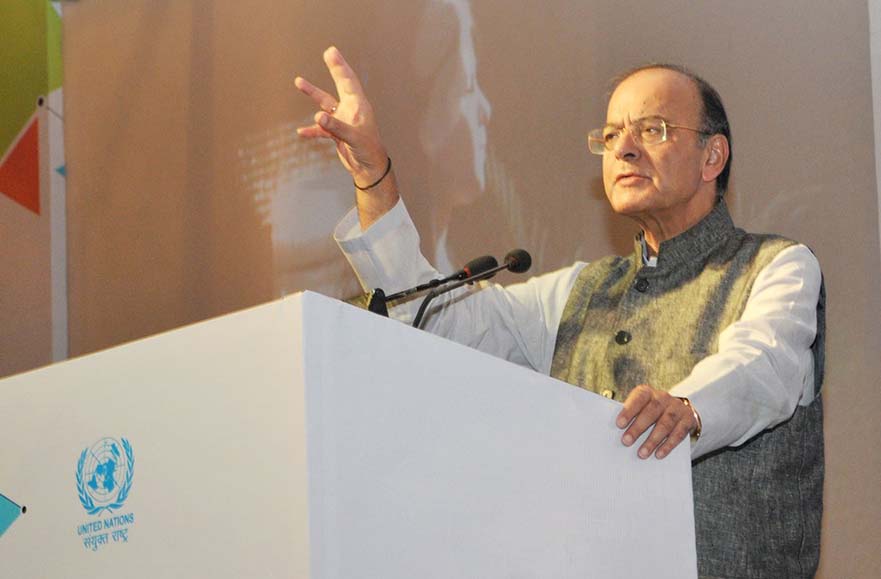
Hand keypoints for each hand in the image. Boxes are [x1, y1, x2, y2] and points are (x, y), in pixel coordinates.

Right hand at [295, 46, 397, 226]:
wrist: (369, 170)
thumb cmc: (368, 152)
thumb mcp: (353, 138)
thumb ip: (335, 127)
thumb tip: (317, 117)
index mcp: (359, 107)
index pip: (348, 82)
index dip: (340, 67)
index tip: (331, 52)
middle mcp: (351, 110)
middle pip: (340, 86)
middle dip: (334, 70)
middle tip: (328, 53)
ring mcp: (343, 121)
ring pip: (326, 104)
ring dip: (313, 94)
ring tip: (299, 82)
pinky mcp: (337, 133)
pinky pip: (321, 128)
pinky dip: (312, 129)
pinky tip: (301, 132)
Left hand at [616, 385, 696, 459]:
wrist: (679, 411)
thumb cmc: (651, 412)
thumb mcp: (641, 409)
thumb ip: (631, 416)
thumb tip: (613, 432)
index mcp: (648, 393)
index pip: (638, 398)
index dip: (629, 411)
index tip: (619, 424)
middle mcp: (663, 397)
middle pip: (651, 412)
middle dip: (638, 428)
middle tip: (626, 441)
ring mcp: (677, 408)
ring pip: (665, 424)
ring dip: (652, 440)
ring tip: (642, 453)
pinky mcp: (688, 419)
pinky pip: (678, 434)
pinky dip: (668, 445)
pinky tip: (658, 454)